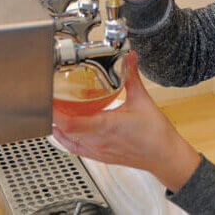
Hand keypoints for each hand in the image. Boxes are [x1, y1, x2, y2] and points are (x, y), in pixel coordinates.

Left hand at [52, 52, 200, 191]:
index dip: (55, 112)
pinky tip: (68, 132)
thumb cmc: (155, 134)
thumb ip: (132, 76)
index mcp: (105, 126)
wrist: (164, 156)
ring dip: (59, 127)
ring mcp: (98, 151)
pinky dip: (68, 139)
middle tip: (52, 100)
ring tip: (57, 113)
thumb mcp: (142, 99)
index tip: (49, 99)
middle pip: (64, 130)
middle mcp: (97, 141)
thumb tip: (129, 58)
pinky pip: (77, 149)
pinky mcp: (101, 157)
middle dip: (54, 115)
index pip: (69, 122)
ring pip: (67, 141)